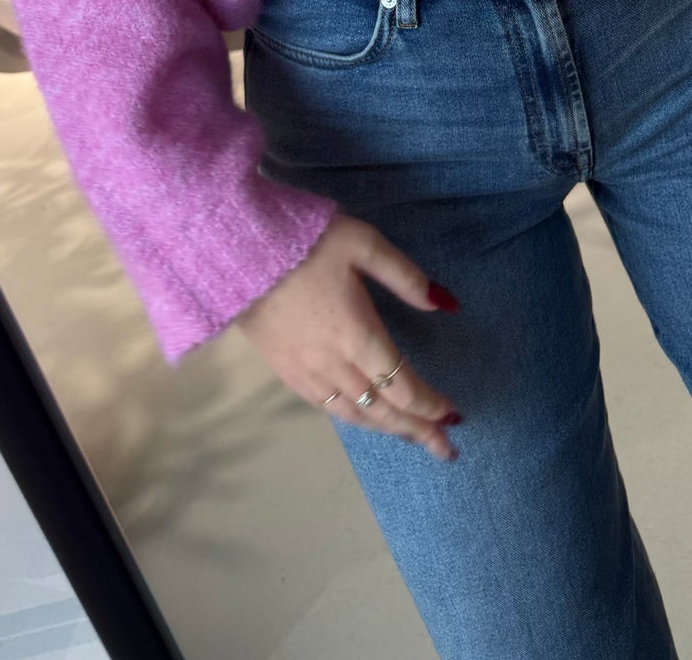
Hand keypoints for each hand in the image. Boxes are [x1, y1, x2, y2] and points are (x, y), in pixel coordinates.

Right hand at [232, 214, 462, 460]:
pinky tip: (364, 419)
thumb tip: (446, 304)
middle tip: (446, 449)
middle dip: (418, 430)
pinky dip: (354, 419)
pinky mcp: (286, 372)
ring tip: (413, 438)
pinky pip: (328, 408)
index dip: (430, 405)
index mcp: (358, 335)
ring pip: (355, 415)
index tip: (453, 414)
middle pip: (383, 410)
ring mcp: (307, 373)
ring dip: (388, 430)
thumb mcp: (364, 243)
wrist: (238, 251)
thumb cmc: (307, 241)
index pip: (403, 385)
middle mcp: (335, 364)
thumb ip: (405, 276)